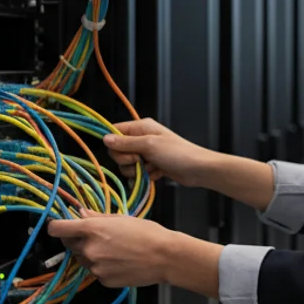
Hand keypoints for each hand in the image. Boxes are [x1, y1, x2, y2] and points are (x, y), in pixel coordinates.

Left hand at [47, 210, 180, 286]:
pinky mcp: (103, 280)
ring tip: (114, 250)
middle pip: (69, 244)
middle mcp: (89, 249)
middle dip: (79, 240)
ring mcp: (95, 267)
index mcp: (91, 229)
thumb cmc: (148, 233)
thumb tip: (81, 213)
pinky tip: (120, 262)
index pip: (57, 229)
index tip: (60, 226)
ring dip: (91, 254)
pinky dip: (103, 267)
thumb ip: (97, 217)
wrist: (166, 257)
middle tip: (99, 237)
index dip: (56, 226)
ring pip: (83, 259)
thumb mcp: (122, 218)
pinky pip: (96, 271)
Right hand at [104, 118, 218, 186]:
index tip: (125, 151)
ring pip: (126, 165)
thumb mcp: (149, 145)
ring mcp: (146, 153)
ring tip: (152, 167)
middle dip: (127, 160)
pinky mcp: (151, 166)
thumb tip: (105, 139)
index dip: (113, 144)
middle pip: (117, 151)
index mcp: (141, 127)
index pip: (114, 131)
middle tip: (140, 160)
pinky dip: (145, 176)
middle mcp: (142, 138)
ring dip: (136, 170)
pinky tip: (157, 174)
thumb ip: (126, 143)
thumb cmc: (177, 153)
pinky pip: (137, 173)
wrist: (198, 170)